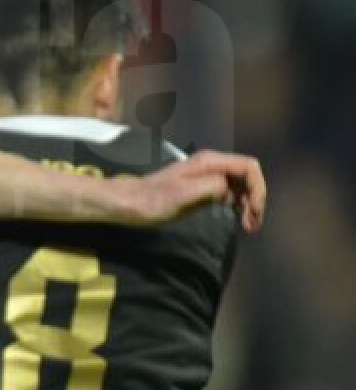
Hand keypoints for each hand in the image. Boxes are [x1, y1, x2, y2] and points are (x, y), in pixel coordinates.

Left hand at [123, 151, 265, 231]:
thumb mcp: (182, 195)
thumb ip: (210, 187)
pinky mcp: (203, 188)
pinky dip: (239, 205)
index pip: (249, 167)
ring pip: (241, 186)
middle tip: (252, 226)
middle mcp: (211, 165)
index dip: (258, 189)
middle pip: (248, 176)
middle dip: (256, 199)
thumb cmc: (154, 201)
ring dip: (250, 205)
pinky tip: (237, 219)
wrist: (131, 204)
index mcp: (209, 162)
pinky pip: (231, 193)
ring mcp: (207, 176)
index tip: (253, 213)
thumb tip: (229, 188)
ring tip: (248, 227)